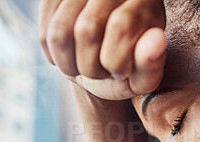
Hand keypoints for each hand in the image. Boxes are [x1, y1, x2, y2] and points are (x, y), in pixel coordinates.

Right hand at [38, 0, 166, 98]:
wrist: (102, 58)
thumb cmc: (128, 68)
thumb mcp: (144, 76)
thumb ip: (152, 64)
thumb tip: (155, 42)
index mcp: (143, 0)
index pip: (121, 25)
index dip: (117, 61)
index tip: (121, 72)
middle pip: (87, 29)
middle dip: (91, 67)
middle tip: (101, 73)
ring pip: (60, 31)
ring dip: (69, 65)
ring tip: (84, 69)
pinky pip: (44, 31)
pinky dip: (54, 55)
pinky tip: (69, 59)